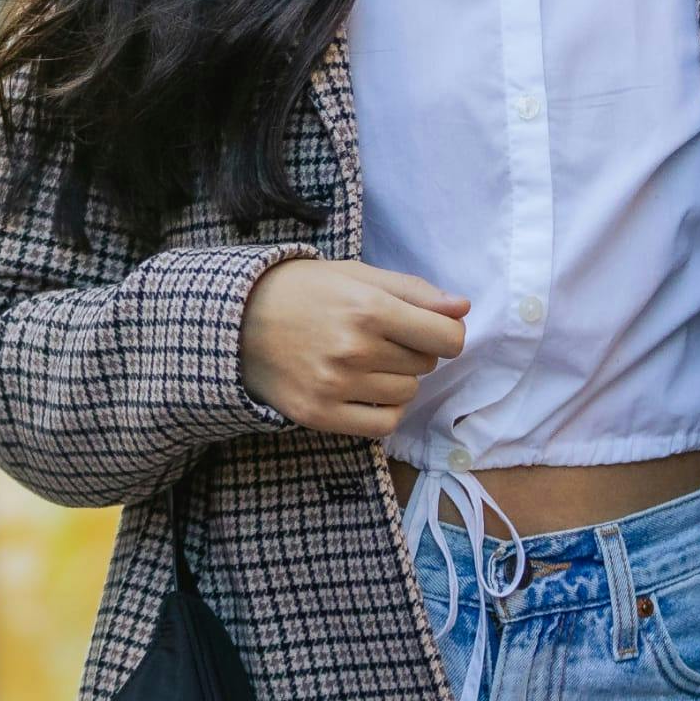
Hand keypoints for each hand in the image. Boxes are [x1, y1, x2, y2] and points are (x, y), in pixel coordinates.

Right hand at [239, 257, 469, 439]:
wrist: (237, 319)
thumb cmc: (303, 290)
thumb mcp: (357, 275)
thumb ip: (414, 291)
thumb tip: (463, 308)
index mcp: (368, 308)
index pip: (446, 337)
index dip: (446, 333)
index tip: (432, 329)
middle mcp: (354, 349)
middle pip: (425, 364)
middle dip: (414, 350)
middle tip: (380, 335)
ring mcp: (335, 386)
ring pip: (407, 393)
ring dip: (397, 378)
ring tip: (366, 359)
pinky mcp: (319, 415)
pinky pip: (383, 425)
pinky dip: (385, 410)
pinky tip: (366, 390)